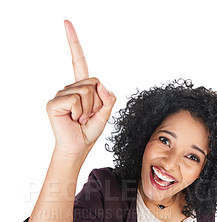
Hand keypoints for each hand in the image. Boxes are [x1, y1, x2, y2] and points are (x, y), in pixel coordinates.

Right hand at [46, 20, 115, 158]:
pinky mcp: (54, 102)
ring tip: (81, 120)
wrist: (77, 148)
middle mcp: (69, 88)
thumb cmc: (88, 132)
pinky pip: (76, 99)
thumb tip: (101, 85)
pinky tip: (74, 119)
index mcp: (80, 88)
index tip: (66, 23)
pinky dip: (80, 112)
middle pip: (93, 82)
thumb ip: (108, 98)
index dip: (73, 43)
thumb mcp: (105, 114)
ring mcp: (60, 94)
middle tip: (88, 117)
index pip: (78, 62)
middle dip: (97, 102)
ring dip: (90, 109)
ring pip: (86, 91)